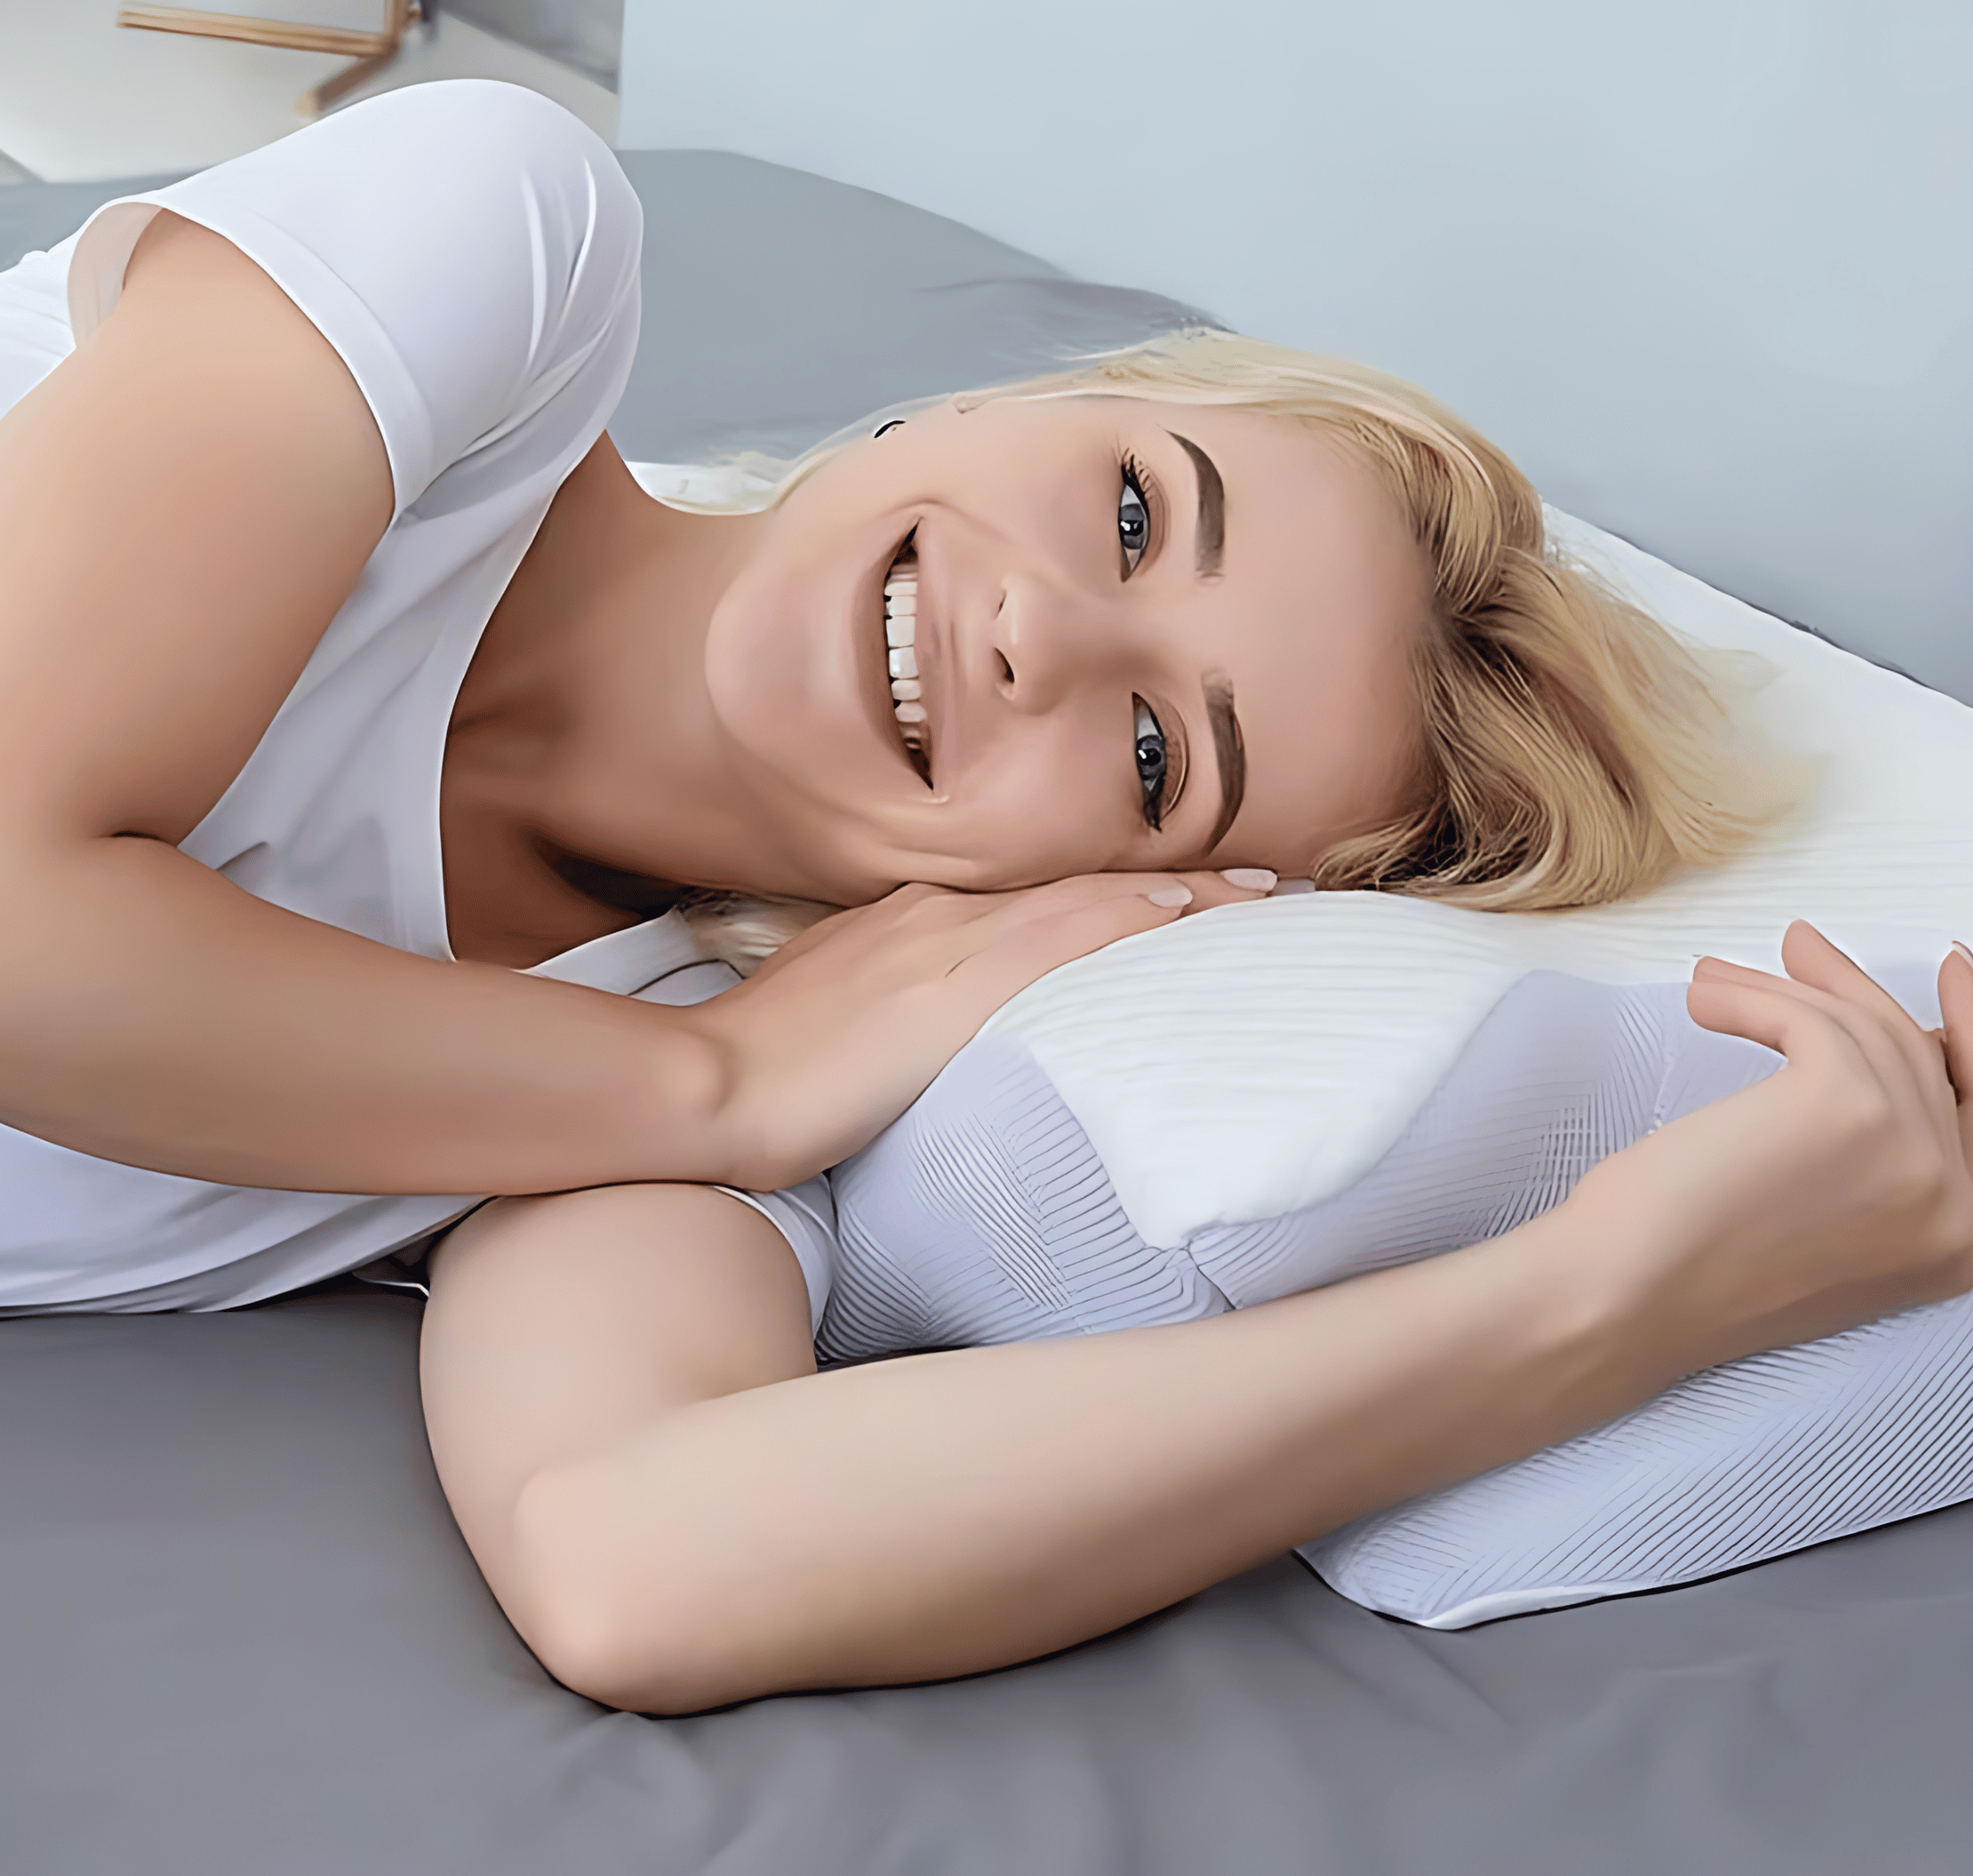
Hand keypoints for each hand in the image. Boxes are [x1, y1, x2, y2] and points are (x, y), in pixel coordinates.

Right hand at [689, 870, 1271, 1190]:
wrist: (702, 1087)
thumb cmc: (747, 1074)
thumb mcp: (819, 1030)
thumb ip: (878, 1021)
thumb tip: (913, 1042)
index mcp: (901, 927)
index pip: (1036, 904)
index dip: (1117, 898)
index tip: (1188, 897)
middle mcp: (934, 917)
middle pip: (1079, 889)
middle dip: (1177, 886)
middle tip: (1269, 884)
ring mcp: (945, 945)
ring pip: (1089, 899)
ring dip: (1185, 893)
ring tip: (1270, 894)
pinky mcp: (953, 987)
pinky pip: (1064, 937)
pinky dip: (1130, 917)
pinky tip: (1188, 914)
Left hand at [1552, 922, 1972, 1372]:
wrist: (1620, 1303)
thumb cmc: (1681, 1271)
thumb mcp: (1818, 1224)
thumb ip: (1874, 1159)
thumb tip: (1878, 1052)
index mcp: (1952, 1247)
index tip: (1953, 976)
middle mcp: (1951, 1208)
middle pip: (1926, 1059)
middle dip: (1858, 993)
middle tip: (1809, 949)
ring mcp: (1909, 1156)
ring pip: (1861, 1031)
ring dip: (1781, 991)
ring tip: (1716, 980)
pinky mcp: (1847, 1106)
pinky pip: (1805, 1017)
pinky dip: (1751, 997)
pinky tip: (1709, 1000)